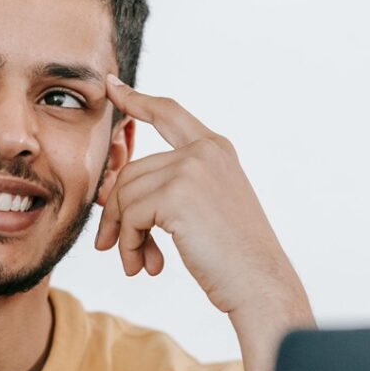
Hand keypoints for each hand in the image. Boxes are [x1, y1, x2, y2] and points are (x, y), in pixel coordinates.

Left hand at [96, 74, 303, 317]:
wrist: (259, 283)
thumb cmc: (232, 257)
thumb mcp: (202, 211)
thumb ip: (167, 190)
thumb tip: (110, 191)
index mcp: (215, 149)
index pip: (168, 113)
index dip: (137, 100)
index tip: (112, 87)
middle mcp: (204, 151)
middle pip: (131, 172)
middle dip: (117, 214)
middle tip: (112, 248)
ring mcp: (192, 169)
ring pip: (125, 196)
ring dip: (124, 236)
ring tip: (135, 264)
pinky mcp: (177, 194)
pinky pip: (130, 216)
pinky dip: (129, 245)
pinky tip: (144, 266)